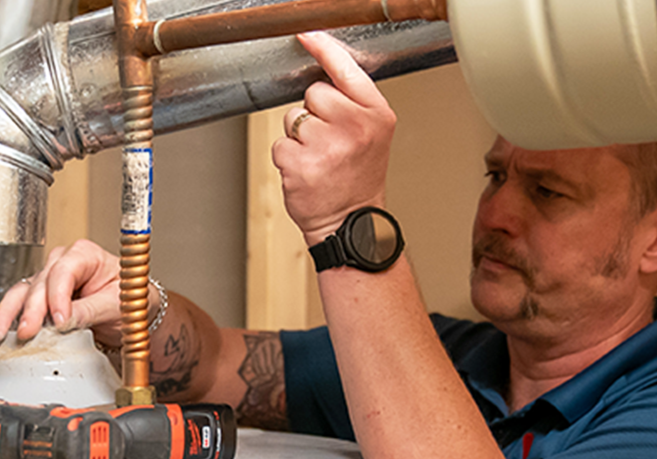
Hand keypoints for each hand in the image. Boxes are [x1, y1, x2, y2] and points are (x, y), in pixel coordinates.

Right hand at [0, 239, 122, 344]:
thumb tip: (66, 320)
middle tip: (27, 332)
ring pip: (23, 292)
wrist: (128, 311)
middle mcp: (63, 263)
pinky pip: (20, 305)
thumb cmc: (127, 298)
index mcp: (85, 255)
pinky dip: (10, 319)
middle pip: (40, 283)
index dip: (58, 297)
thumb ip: (91, 310)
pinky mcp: (40, 298)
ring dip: (9, 314)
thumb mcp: (116, 305)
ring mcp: (48, 279)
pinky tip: (0, 332)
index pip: (64, 272)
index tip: (59, 320)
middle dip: (32, 309)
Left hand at [271, 31, 396, 245]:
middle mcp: (354, 127)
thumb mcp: (373, 134)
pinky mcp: (300, 164)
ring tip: (320, 159)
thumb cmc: (358, 178)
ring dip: (299, 138)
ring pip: (293, 118)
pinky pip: (280, 144)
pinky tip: (307, 172)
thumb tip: (324, 69)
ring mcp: (326, 146)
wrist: (352, 223)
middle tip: (329, 142)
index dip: (324, 50)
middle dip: (314, 113)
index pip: (345, 70)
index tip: (307, 36)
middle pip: (313, 93)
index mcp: (375, 115)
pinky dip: (288, 158)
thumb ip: (353, 103)